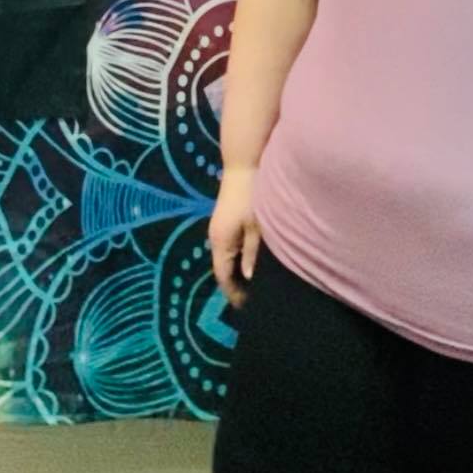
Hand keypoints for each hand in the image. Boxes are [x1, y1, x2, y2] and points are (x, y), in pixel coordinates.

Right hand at [208, 168, 261, 307]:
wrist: (244, 165)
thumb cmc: (253, 196)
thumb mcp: (258, 228)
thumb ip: (253, 254)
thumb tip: (248, 278)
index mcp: (220, 242)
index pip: (223, 276)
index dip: (234, 293)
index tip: (247, 308)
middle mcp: (215, 237)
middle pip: (222, 268)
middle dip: (235, 285)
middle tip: (253, 300)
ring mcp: (219, 228)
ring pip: (226, 258)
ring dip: (237, 271)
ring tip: (254, 285)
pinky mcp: (225, 221)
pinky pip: (229, 247)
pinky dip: (238, 258)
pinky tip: (252, 262)